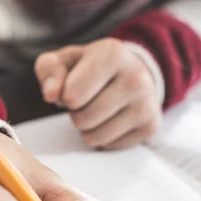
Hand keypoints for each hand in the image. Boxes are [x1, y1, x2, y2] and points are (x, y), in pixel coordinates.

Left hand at [35, 39, 161, 149]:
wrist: (131, 72)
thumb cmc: (90, 68)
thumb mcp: (64, 60)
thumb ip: (49, 70)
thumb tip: (51, 94)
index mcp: (112, 54)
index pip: (72, 96)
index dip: (65, 97)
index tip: (74, 86)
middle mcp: (136, 77)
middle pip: (83, 119)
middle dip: (76, 114)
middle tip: (86, 101)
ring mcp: (147, 104)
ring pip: (95, 137)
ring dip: (88, 129)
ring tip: (97, 110)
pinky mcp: (151, 126)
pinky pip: (110, 147)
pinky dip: (104, 138)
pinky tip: (111, 119)